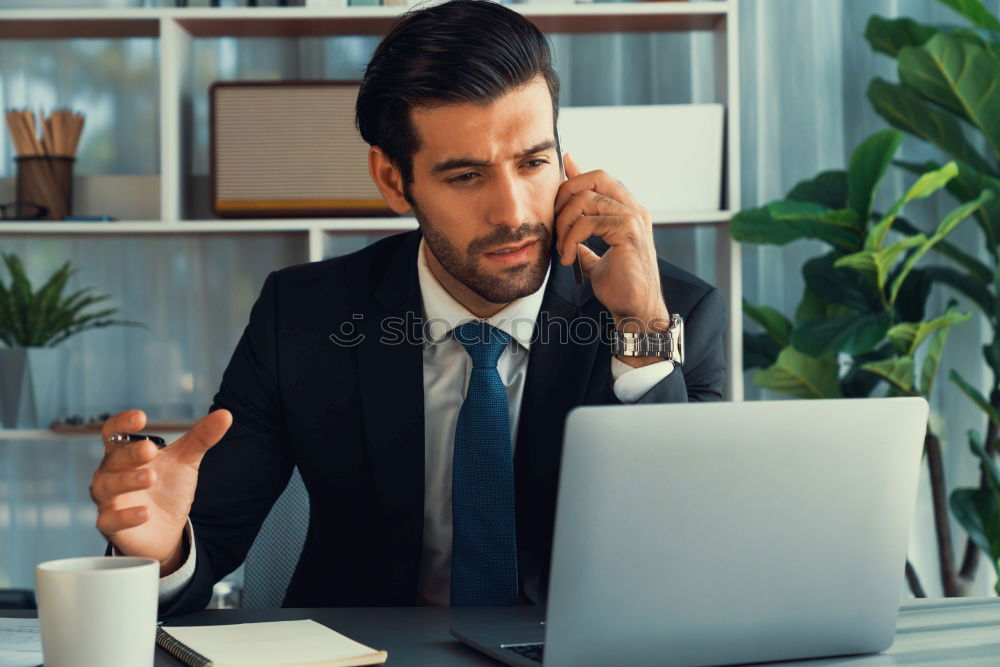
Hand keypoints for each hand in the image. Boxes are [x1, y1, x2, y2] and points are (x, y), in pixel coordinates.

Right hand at [90, 409, 231, 574]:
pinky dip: (125, 516)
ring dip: (127, 481)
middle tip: (151, 450)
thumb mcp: (186, 460)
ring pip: (107, 486)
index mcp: (125, 452)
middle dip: (131, 454)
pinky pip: (110, 520)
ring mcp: (109, 499)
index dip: (122, 423)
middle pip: (114, 459)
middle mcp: (111, 473)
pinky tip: (145, 513)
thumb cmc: (168, 487)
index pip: (114, 432)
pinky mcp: (111, 525)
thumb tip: (225, 415)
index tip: (140, 417)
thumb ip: (201, 438)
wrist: (167, 529)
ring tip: (151, 477)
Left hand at [554, 153, 669, 347]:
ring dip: (564, 223)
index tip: (557, 178)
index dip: (576, 174)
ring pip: (586, 200)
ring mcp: (633, 219)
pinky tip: (569, 259)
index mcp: (628, 212)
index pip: (600, 180)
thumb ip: (586, 237)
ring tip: (561, 249)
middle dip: (566, 195)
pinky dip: (571, 239)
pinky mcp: (628, 232)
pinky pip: (588, 222)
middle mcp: (634, 210)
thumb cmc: (619, 287)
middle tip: (555, 224)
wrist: (636, 310)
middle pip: (595, 178)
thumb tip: (569, 225)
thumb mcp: (595, 256)